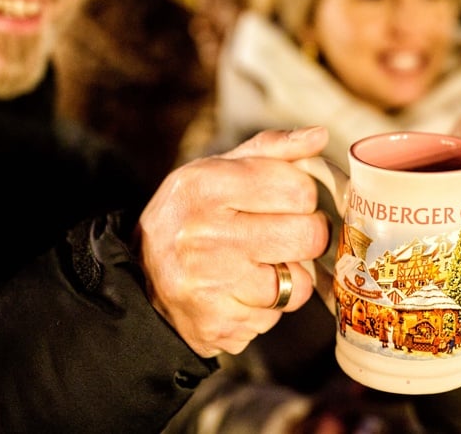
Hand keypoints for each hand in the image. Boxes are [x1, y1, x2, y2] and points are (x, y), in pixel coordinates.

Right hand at [133, 126, 330, 356]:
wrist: (140, 278)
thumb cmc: (193, 215)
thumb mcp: (218, 170)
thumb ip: (272, 150)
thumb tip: (319, 135)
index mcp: (205, 184)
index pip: (298, 188)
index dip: (303, 195)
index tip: (288, 200)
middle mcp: (204, 233)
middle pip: (308, 235)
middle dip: (308, 235)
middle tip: (286, 234)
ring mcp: (210, 283)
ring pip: (299, 282)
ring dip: (290, 275)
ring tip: (260, 264)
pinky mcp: (218, 324)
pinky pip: (276, 316)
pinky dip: (268, 306)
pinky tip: (242, 292)